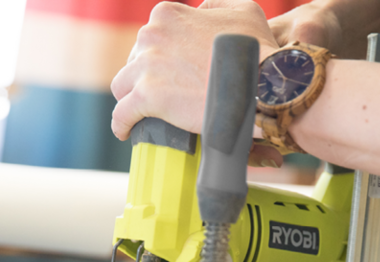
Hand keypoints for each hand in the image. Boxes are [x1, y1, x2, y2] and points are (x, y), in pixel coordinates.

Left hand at [111, 0, 278, 141]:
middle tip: (162, 99)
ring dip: (130, 100)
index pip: (150, 39)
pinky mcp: (147, 96)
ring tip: (142, 116)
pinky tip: (125, 132)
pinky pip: (121, 114)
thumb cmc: (256, 51)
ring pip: (122, 87)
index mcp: (168, 15)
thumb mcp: (243, 11)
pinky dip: (121, 124)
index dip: (158, 60)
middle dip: (145, 80)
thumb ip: (216, 8)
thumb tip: (202, 13)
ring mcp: (147, 66)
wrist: (258, 85)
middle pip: (134, 62)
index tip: (167, 76)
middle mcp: (151, 35)